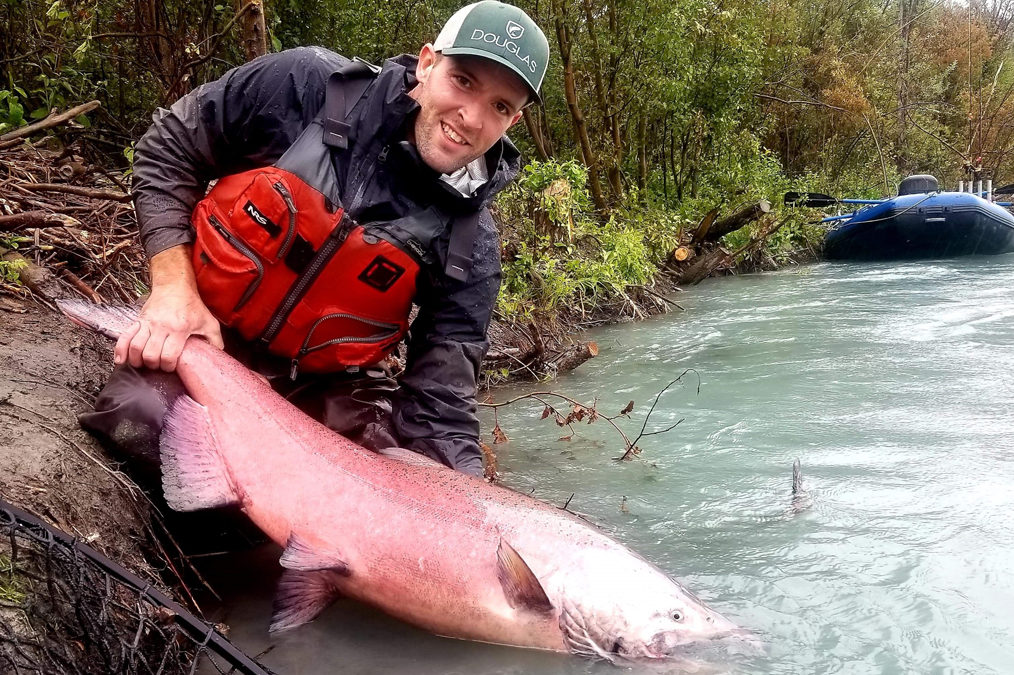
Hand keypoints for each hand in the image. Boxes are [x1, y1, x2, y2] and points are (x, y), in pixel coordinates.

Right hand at [114, 245, 223, 371]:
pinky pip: (125, 337)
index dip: (168, 367)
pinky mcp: (138, 320)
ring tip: (144, 364)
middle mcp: (161, 326)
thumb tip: (218, 358)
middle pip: (150, 354)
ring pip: (135, 347)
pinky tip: (121, 360)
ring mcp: (147, 323)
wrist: (175, 286)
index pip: (168, 356)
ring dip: (138, 360)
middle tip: (158, 366)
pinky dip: (120, 350)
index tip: (171, 367)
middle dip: (154, 365)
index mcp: (179, 329)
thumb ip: (215, 341)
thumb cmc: (193, 306)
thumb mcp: (209, 322)